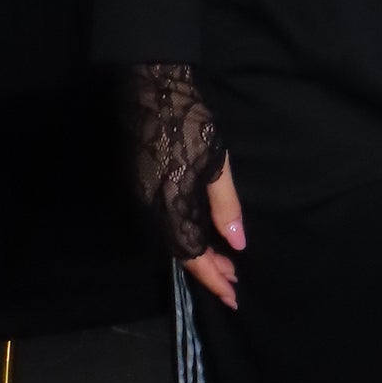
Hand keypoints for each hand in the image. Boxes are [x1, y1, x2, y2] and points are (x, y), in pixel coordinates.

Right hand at [117, 64, 247, 307]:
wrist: (154, 86)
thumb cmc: (190, 123)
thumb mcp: (217, 163)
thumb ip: (225, 206)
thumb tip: (238, 245)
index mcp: (169, 207)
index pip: (191, 256)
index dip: (213, 278)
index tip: (233, 295)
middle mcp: (152, 209)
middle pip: (180, 252)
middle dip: (209, 269)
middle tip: (235, 280)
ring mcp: (144, 197)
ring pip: (172, 238)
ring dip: (199, 254)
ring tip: (225, 262)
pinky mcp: (143, 184)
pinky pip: (165, 223)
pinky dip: (186, 235)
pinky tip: (203, 233)